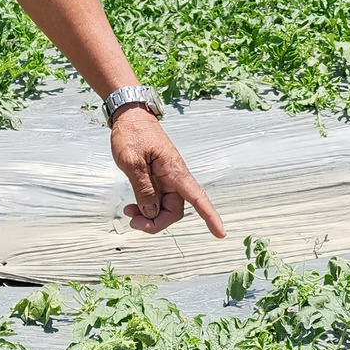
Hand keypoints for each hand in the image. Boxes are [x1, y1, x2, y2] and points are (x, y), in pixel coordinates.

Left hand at [109, 107, 224, 236]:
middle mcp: (174, 178)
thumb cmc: (133, 133)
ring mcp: (165, 180)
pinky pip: (155, 201)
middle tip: (133, 222)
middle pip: (174, 211)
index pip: (198, 198)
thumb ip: (143, 189)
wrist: (129, 116)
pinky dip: (144, 208)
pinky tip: (132, 206)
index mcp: (175, 172)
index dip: (211, 217)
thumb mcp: (132, 162)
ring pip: (164, 209)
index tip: (221, 233)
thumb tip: (152, 213)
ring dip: (148, 216)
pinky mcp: (156, 180)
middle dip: (156, 222)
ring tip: (129, 212)